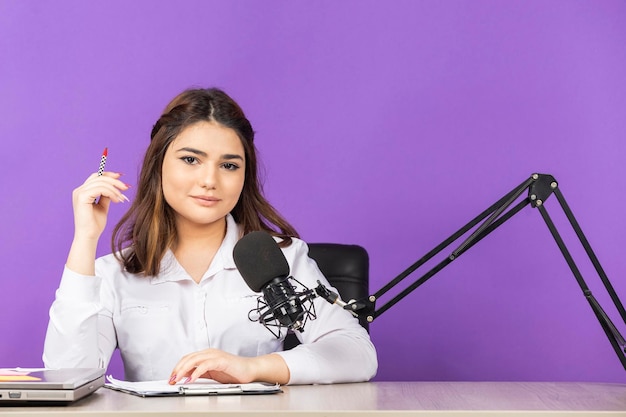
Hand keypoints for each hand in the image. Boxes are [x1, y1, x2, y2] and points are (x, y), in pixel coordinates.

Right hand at [72, 172, 129, 240]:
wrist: (89, 236)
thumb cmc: (95, 224)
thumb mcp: (103, 206)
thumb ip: (106, 195)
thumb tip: (115, 186)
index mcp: (83, 191)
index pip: (96, 176)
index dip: (109, 175)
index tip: (121, 177)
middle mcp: (79, 190)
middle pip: (99, 177)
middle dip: (115, 181)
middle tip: (126, 187)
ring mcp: (79, 193)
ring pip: (101, 182)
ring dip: (114, 189)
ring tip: (121, 198)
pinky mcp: (82, 197)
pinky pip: (100, 189)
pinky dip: (111, 193)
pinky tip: (116, 200)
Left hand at [169, 349, 288, 384]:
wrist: (250, 370)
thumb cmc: (234, 372)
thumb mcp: (213, 374)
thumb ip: (201, 374)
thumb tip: (187, 378)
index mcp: (207, 355)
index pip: (187, 358)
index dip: (177, 368)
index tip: (171, 378)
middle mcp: (210, 353)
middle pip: (188, 358)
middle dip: (177, 369)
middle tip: (171, 380)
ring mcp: (215, 356)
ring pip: (194, 359)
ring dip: (183, 370)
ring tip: (178, 379)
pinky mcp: (221, 360)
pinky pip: (205, 365)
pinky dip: (196, 372)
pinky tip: (191, 379)